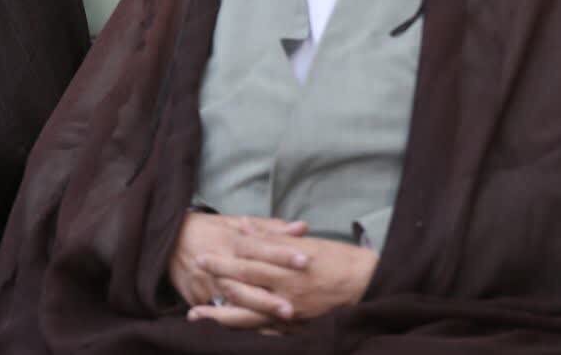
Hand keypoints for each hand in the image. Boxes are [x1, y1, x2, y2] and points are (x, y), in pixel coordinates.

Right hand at [168, 212, 308, 313]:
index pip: (259, 248)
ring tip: (279, 324)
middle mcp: (220, 263)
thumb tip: (302, 228)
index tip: (305, 260)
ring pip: (233, 302)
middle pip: (245, 282)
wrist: (167, 240)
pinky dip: (240, 323)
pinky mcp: (198, 298)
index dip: (281, 254)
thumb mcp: (235, 222)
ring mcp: (207, 283)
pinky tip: (261, 331)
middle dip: (267, 297)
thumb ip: (270, 228)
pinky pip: (220, 313)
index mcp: (231, 241)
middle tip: (292, 308)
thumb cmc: (208, 230)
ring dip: (255, 313)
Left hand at [188, 235, 377, 328]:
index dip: (223, 258)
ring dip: (220, 316)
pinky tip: (228, 331)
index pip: (247, 260)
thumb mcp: (307, 243)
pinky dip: (245, 331)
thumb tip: (244, 228)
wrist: (367, 285)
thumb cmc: (339, 259)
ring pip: (248, 315)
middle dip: (216, 282)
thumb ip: (273, 238)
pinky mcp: (296, 325)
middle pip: (242, 286)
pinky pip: (265, 331)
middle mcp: (285, 289)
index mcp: (287, 266)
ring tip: (197, 315)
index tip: (202, 254)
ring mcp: (290, 310)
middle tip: (193, 281)